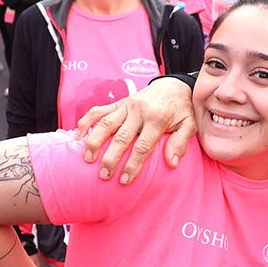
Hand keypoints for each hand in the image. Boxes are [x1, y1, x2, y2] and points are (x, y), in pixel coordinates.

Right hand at [76, 76, 197, 182]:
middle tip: (103, 175)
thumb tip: (172, 163)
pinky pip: (99, 110)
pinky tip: (78, 135)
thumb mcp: (189, 125)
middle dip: (111, 158)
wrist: (174, 85)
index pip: (143, 146)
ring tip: (87, 159)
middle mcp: (139, 111)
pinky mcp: (119, 103)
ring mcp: (127, 106)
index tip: (124, 180)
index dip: (133, 165)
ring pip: (106, 123)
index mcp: (157, 119)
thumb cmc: (182, 110)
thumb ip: (180, 143)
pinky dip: (87, 121)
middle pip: (121, 137)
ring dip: (94, 141)